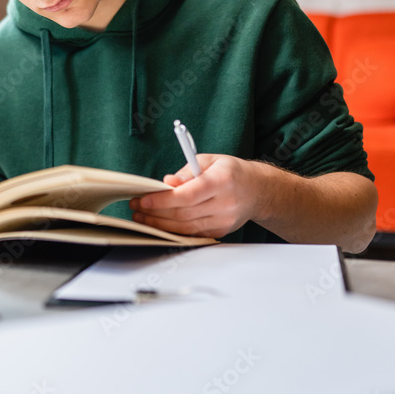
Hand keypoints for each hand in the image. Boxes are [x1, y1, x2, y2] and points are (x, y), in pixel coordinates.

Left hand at [129, 154, 262, 238]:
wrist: (258, 191)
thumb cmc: (232, 172)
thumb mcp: (209, 160)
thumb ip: (186, 172)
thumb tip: (167, 184)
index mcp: (221, 181)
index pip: (187, 195)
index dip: (162, 200)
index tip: (143, 199)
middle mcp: (225, 204)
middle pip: (183, 213)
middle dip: (155, 212)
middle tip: (136, 207)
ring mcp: (224, 221)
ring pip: (185, 227)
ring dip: (160, 224)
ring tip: (142, 217)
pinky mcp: (221, 231)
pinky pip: (192, 233)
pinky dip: (173, 230)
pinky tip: (159, 224)